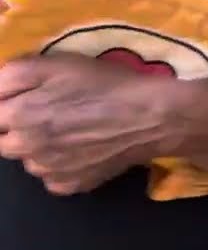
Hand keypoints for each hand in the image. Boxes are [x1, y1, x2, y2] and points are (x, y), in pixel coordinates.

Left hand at [0, 54, 183, 194]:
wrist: (150, 116)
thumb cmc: (104, 84)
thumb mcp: (57, 64)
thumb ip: (12, 76)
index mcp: (19, 116)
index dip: (7, 108)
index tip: (29, 102)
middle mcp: (26, 149)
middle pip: (3, 143)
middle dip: (17, 129)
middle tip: (49, 114)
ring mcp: (48, 172)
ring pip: (29, 161)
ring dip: (39, 148)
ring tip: (70, 131)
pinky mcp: (70, 186)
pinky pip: (52, 178)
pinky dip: (60, 166)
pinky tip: (81, 150)